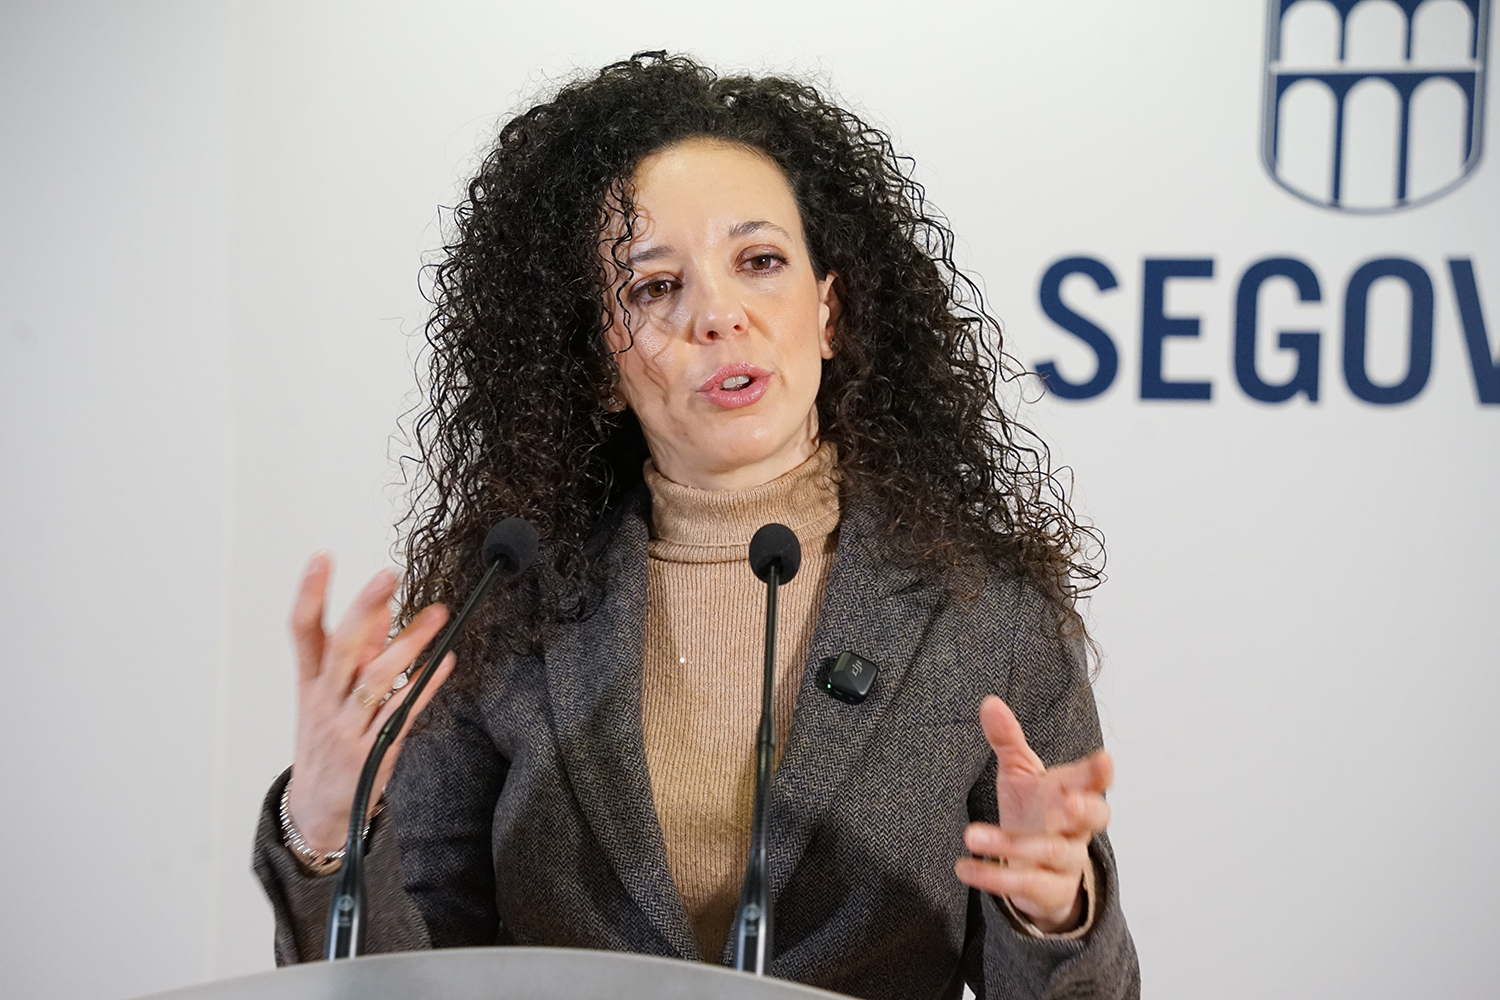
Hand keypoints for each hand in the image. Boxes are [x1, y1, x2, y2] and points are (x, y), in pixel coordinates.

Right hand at [285, 552, 455, 852]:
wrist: (318, 810)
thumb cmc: (326, 742)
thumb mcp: (326, 696)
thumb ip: (355, 653)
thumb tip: (382, 610)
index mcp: (310, 682)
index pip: (302, 630)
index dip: (310, 593)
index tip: (322, 557)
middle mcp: (325, 700)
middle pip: (341, 647)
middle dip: (364, 608)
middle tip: (387, 575)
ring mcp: (347, 726)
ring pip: (375, 679)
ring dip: (408, 644)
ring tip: (437, 615)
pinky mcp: (372, 751)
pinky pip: (401, 713)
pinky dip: (424, 686)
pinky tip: (445, 663)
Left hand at [954, 695, 1112, 933]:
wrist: (1036, 866)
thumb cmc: (1035, 810)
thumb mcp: (1020, 773)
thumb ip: (1008, 740)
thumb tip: (989, 702)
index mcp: (1073, 792)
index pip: (1094, 781)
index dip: (1099, 772)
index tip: (1104, 759)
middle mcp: (1077, 828)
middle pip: (1095, 818)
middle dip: (1084, 810)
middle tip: (1069, 803)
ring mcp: (1067, 861)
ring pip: (1050, 852)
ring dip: (1010, 844)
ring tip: (970, 834)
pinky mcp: (1049, 890)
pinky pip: (1024, 884)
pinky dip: (992, 878)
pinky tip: (964, 868)